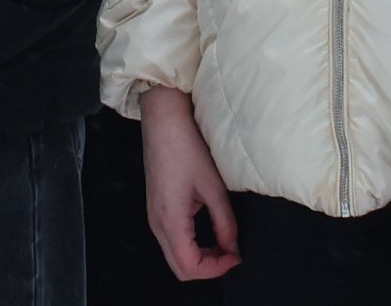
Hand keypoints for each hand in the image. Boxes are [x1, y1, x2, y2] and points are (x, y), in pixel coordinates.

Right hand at [140, 84, 239, 280]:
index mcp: (170, 220)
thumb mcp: (213, 187)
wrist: (163, 120)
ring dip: (200, 257)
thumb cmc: (186, 147)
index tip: (237, 257)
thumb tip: (233, 247)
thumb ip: (225, 223)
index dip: (217, 269)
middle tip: (231, 254)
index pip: (190, 267)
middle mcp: (157, 223)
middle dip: (208, 268)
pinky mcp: (156, 208)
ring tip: (224, 244)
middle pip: (180, 268)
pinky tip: (209, 233)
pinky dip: (191, 246)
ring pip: (175, 256)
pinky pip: (172, 241)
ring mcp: (154, 216)